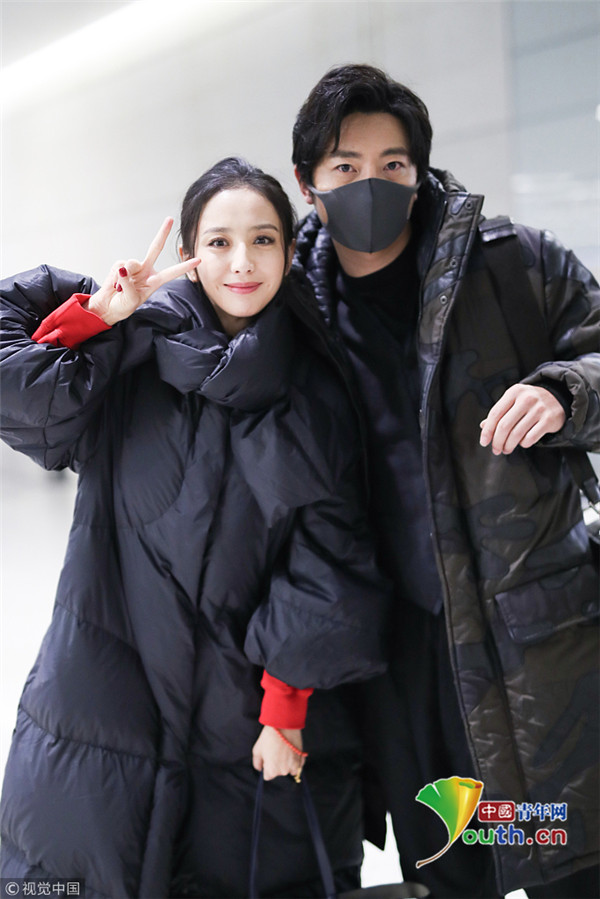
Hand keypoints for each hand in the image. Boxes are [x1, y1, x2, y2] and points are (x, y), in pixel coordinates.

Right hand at [85, 218, 200, 324]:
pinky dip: (116, 278)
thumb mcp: (131, 300)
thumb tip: (123, 269)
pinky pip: (119, 267)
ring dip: (125, 277)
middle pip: (155, 248)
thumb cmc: (123, 306)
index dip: (185, 266)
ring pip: (132, 263)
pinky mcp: (120, 265)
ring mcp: (133, 267)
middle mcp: (146, 271)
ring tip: (121, 289)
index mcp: (155, 281)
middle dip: (162, 233)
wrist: (109, 306)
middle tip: (170, 219)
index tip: (199, 260)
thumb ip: (129, 284)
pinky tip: (115, 286)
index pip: (172, 272)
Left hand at [252, 726, 304, 780]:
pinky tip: (291, 751)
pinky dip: (295, 760)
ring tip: (284, 751)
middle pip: (279, 772)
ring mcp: (294, 766)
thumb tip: (259, 769)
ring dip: (287, 764)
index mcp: (272, 771)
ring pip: (289, 770)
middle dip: (277, 764)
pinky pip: (298, 765)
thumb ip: (257, 763)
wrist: (284, 725)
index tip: (268, 758)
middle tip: (276, 751)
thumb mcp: (257, 750)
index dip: (267, 766)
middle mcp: (284, 771)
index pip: (268, 776)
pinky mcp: (302, 759)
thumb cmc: (269, 737)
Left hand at [479, 384, 566, 454]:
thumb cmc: (530, 402)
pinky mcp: (549, 420)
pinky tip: (522, 443)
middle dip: (497, 441)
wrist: (558, 397)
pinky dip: (523, 444)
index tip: (484, 442)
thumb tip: (483, 426)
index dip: (487, 430)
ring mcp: (539, 408)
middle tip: (496, 450)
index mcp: (514, 392)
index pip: (495, 414)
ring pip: (517, 434)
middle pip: (504, 426)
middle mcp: (526, 398)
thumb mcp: (514, 401)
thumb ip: (499, 413)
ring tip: (506, 449)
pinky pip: (530, 438)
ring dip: (508, 445)